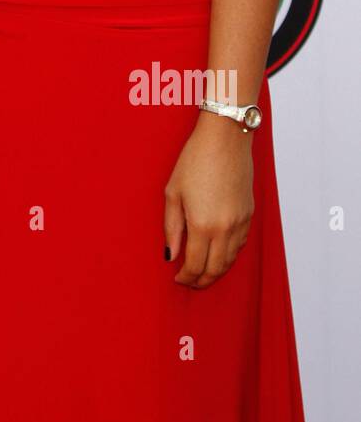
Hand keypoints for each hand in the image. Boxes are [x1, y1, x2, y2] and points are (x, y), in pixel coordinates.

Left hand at [163, 113, 253, 287]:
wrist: (225, 139)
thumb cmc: (195, 160)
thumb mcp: (173, 192)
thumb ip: (171, 227)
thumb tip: (171, 254)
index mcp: (203, 225)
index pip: (196, 265)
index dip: (186, 277)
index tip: (178, 279)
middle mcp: (225, 229)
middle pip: (216, 268)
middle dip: (202, 280)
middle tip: (190, 282)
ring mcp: (240, 222)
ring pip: (231, 259)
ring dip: (217, 270)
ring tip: (203, 272)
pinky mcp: (249, 214)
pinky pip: (240, 245)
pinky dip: (229, 255)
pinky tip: (219, 253)